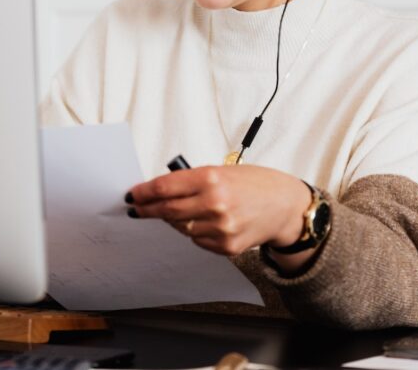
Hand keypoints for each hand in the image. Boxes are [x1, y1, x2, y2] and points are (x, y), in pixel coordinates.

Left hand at [125, 165, 310, 257]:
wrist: (285, 206)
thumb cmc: (253, 184)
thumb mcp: (222, 171)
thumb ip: (191, 181)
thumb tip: (158, 190)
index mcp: (211, 179)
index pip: (165, 188)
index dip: (144, 192)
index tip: (132, 195)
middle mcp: (215, 204)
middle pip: (167, 210)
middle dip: (148, 209)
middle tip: (137, 208)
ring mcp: (221, 228)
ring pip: (181, 227)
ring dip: (175, 220)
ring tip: (184, 211)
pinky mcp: (227, 246)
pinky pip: (197, 240)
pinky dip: (195, 232)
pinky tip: (206, 222)